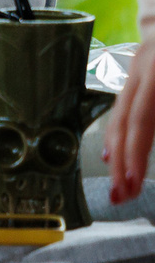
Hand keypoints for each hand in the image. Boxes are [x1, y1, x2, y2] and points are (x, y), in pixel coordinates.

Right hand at [105, 42, 154, 201]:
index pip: (144, 118)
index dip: (137, 153)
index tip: (134, 183)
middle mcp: (144, 66)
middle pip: (128, 120)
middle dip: (125, 162)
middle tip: (123, 197)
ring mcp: (139, 66)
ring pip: (122, 114)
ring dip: (120, 153)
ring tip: (120, 185)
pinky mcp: (142, 69)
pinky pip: (125, 106)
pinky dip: (121, 133)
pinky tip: (117, 154)